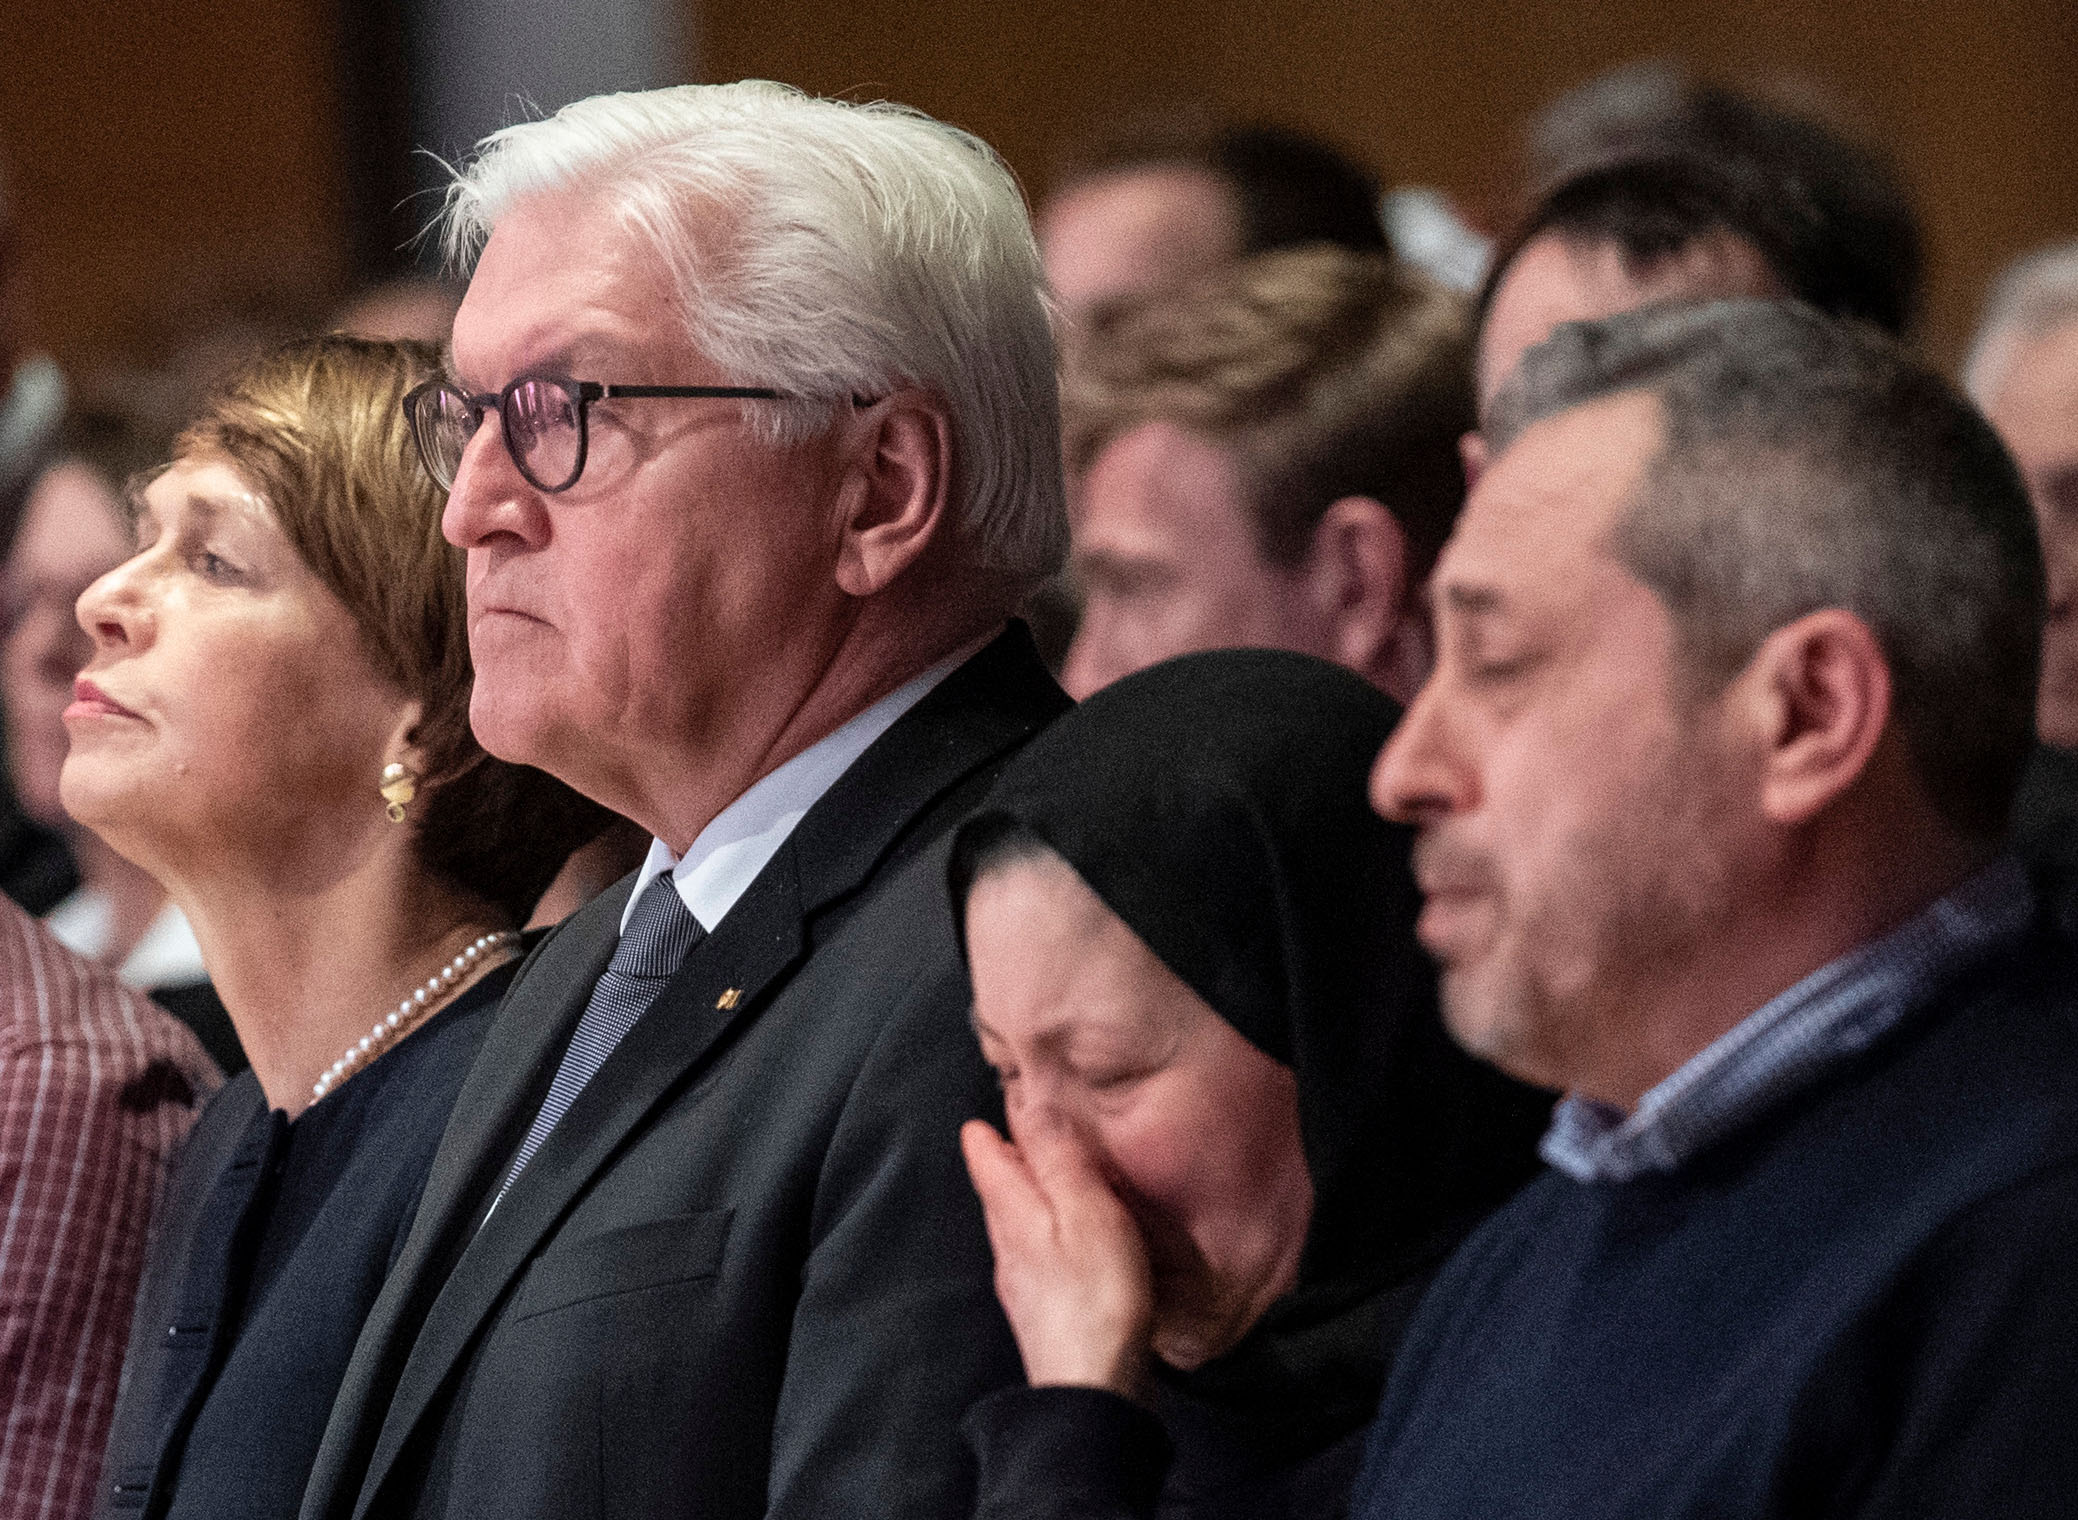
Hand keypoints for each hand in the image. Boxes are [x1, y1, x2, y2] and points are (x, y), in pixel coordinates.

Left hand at [960, 1112, 1154, 1397]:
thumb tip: (1030, 1104)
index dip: (989, 1125)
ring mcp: (1021, 1281)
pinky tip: (1070, 1237)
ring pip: (1015, 1221)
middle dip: (1006, 1155)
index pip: (984, 1155)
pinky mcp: (1043, 1309)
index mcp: (1012, 1211)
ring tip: (1051, 1174)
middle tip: (1021, 1127)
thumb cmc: (1096, 1299)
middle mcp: (1007, 1245)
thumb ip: (1058, 1157)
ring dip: (1028, 1193)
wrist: (1093, 1390)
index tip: (998, 1100)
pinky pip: (1036, 1253)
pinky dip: (1047, 1229)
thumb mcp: (1085, 1209)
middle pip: (996, 1187)